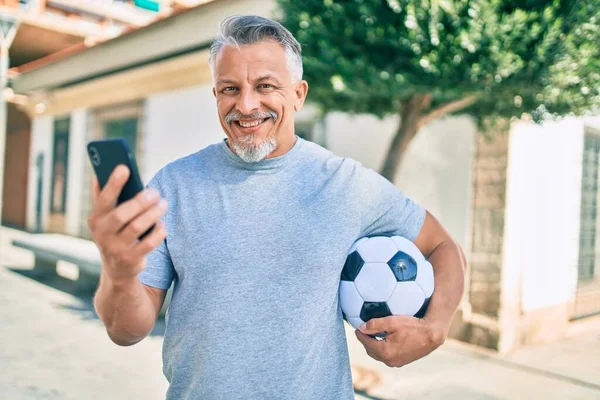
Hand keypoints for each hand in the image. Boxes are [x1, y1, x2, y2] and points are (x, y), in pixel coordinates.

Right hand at [87, 165, 167, 283]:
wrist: (117, 269)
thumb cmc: (114, 233)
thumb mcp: (105, 218)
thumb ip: (102, 197)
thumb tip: (99, 173)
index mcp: (96, 219)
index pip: (103, 199)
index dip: (113, 183)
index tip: (124, 167)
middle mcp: (102, 234)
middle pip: (122, 214)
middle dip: (140, 202)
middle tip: (155, 192)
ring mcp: (116, 248)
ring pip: (137, 228)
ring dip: (153, 214)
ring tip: (163, 204)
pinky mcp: (131, 259)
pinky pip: (148, 244)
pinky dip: (158, 232)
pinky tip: (163, 225)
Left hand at [354, 315, 446, 367]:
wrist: (432, 334)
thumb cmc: (413, 326)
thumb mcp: (392, 322)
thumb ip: (375, 325)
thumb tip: (361, 327)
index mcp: (385, 351)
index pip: (366, 343)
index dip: (360, 335)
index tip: (356, 328)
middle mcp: (389, 360)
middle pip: (371, 351)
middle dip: (366, 341)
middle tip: (364, 331)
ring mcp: (397, 363)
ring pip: (379, 355)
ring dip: (374, 346)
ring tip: (373, 335)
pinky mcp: (403, 361)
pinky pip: (388, 356)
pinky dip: (383, 349)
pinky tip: (385, 340)